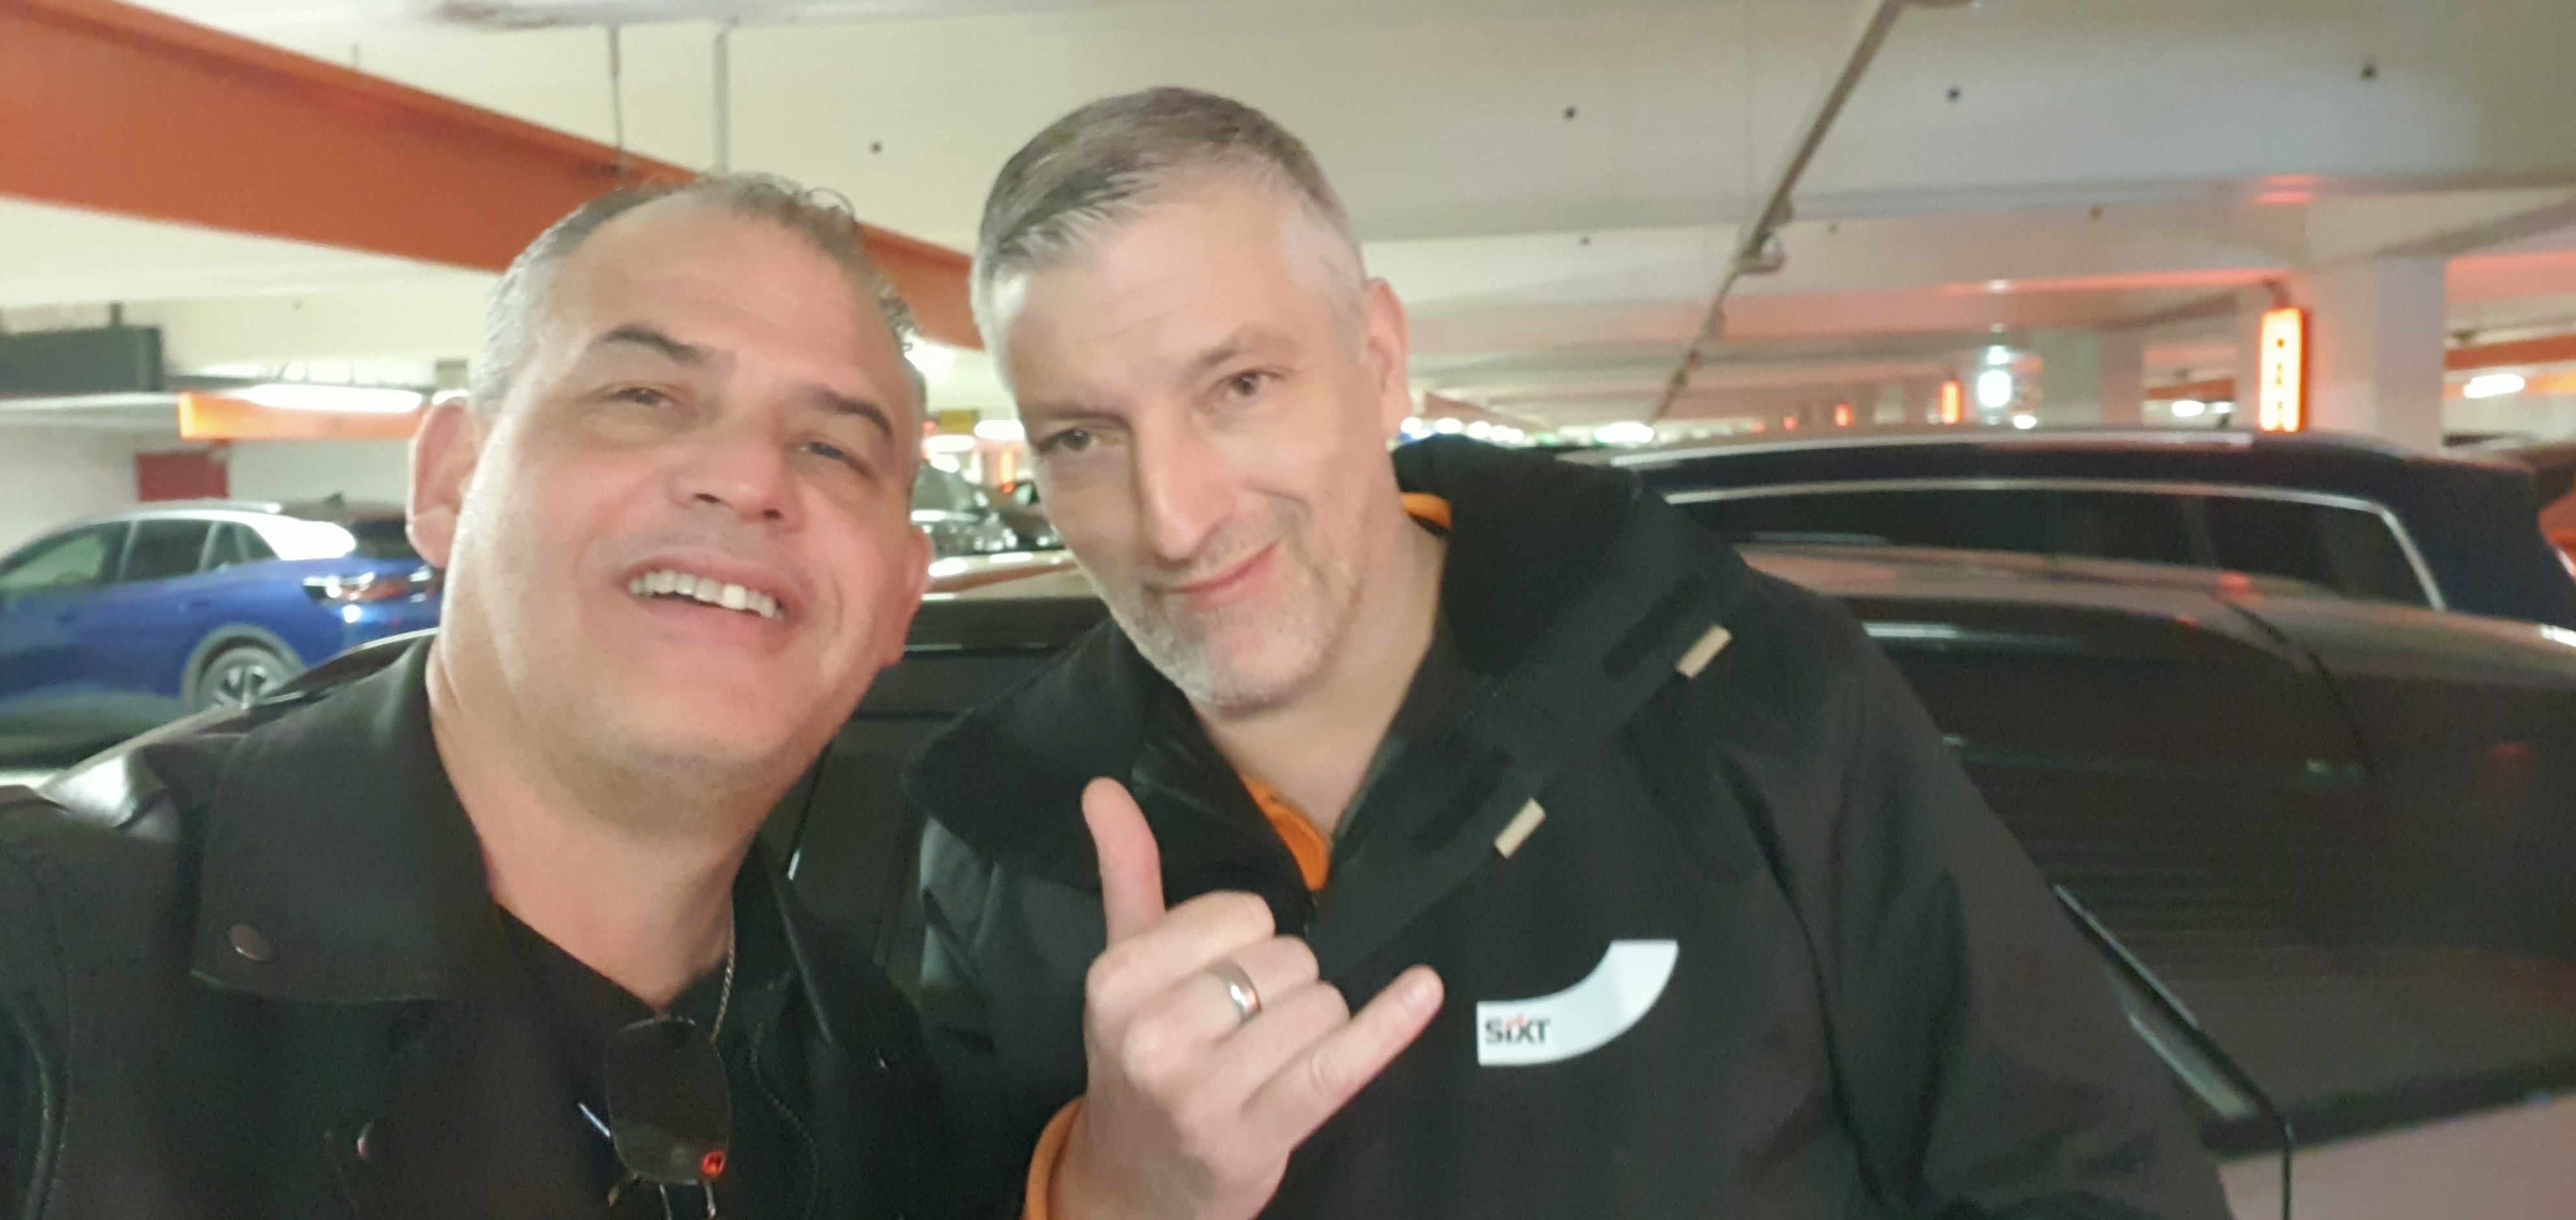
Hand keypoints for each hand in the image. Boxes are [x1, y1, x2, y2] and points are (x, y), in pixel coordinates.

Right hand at [1053, 777, 1442, 1219]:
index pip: (1241, 913)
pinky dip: (1389, 1024)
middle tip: (1245, 1024)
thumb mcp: (1123, 969)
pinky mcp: (1256, 1137)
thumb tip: (1104, 787)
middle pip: (1286, 958)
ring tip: (1267, 1057)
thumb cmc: (1140, 1058)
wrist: (1134, 1182)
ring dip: (1314, 1024)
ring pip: (1320, 1006)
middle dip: (1285, 982)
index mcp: (1117, 980)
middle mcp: (1154, 1035)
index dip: (1250, 935)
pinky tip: (1423, 991)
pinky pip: (1340, 1064)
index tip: (1223, 969)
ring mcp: (1203, 1093)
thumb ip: (1124, 873)